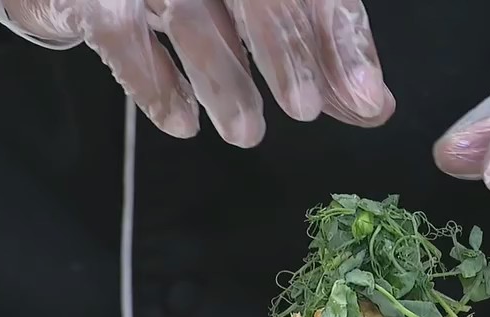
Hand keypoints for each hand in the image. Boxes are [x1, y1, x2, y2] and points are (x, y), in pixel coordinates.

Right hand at [3, 0, 393, 146]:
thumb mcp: (254, 11)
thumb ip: (315, 48)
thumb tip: (370, 102)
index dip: (340, 35)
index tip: (366, 98)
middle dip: (285, 49)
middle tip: (306, 109)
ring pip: (188, 12)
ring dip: (223, 77)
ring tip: (248, 133)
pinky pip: (119, 32)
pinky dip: (153, 81)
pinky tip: (183, 122)